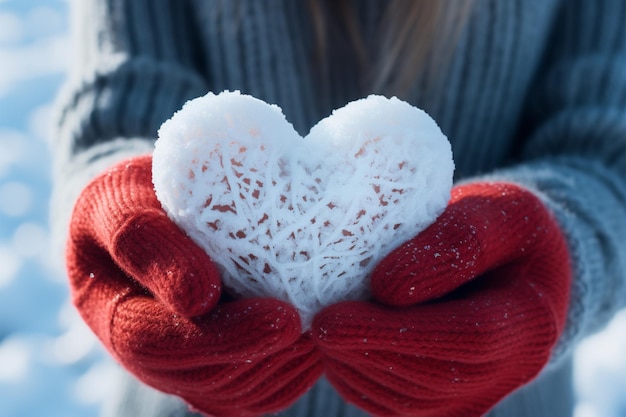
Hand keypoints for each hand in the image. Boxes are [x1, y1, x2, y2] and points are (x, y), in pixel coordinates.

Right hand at [67, 155, 321, 416]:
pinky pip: (246, 392)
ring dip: (278, 372)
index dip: (219, 338)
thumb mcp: (121, 199)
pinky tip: (314, 349)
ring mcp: (178, 361)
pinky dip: (285, 378)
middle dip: (258, 358)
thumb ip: (144, 241)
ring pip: (227, 394)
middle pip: (197, 379)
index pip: (153, 342)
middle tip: (311, 331)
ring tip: (320, 339)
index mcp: (112, 312)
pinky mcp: (210, 362)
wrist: (151, 208)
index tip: (281, 316)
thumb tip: (199, 299)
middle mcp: (144, 350)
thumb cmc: (136, 196)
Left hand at [312, 182, 570, 416]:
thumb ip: (457, 241)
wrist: (513, 268)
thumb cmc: (502, 232)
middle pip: (431, 377)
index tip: (334, 317)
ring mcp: (479, 393)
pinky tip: (338, 346)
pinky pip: (397, 405)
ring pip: (408, 400)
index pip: (468, 337)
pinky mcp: (449, 402)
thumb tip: (386, 288)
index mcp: (531, 320)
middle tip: (317, 324)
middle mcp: (511, 370)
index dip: (398, 331)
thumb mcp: (496, 212)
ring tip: (322, 329)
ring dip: (355, 368)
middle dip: (364, 352)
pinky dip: (359, 379)